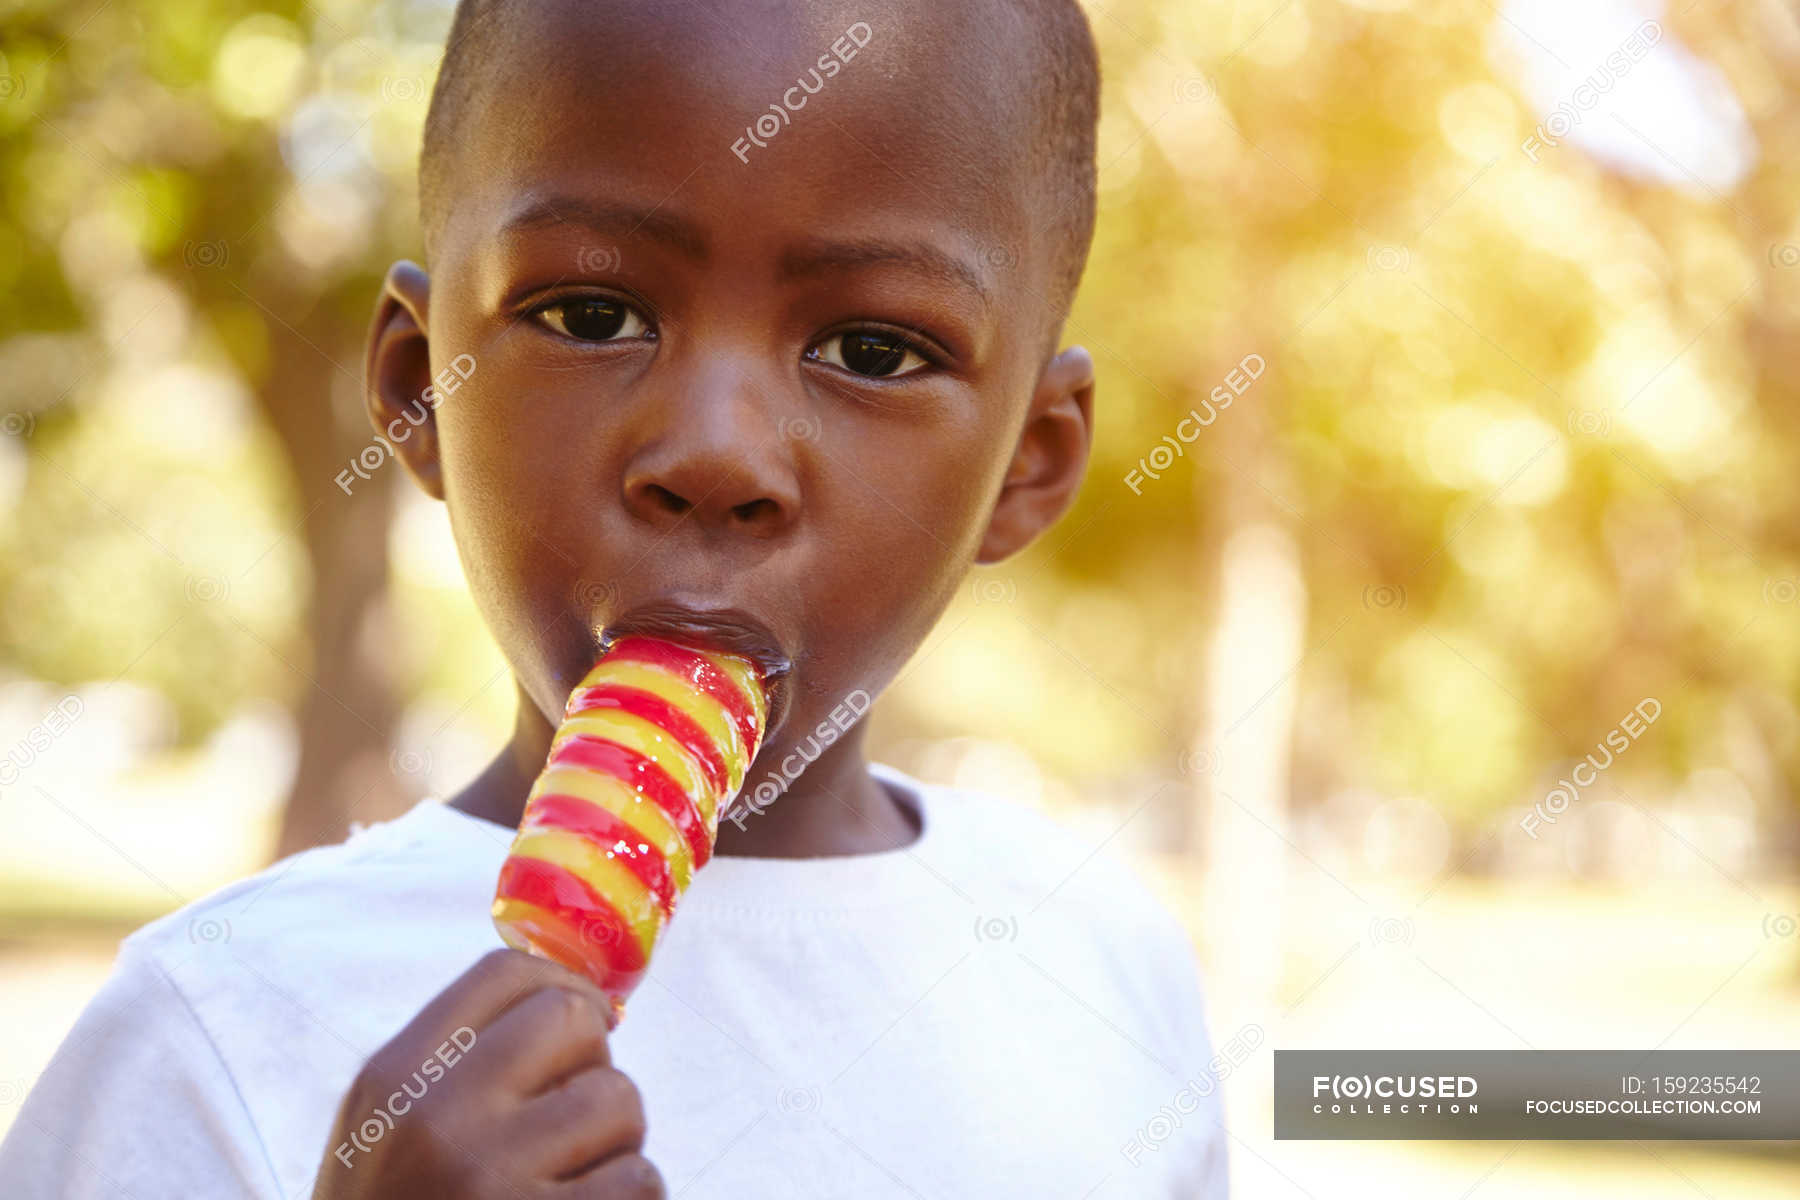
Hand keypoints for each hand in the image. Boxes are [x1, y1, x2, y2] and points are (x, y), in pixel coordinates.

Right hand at [312, 948, 662, 1197]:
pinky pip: (640, 1180)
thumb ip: (455, 1064)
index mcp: (395, 1081)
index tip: (583, 1021)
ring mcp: (496, 1182)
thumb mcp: (382, 1132)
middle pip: (573, 1022)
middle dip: (589, 1064)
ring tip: (567, 1181)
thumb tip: (577, 1001)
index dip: (563, 987)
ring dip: (614, 1141)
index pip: (505, 974)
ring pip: (620, 1101)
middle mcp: (441, 1121)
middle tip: (569, 1117)